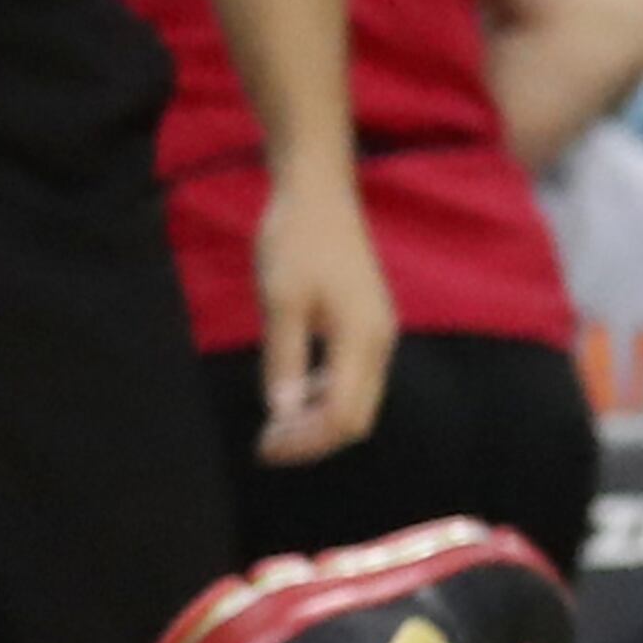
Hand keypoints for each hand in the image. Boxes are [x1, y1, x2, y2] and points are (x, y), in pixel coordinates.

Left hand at [251, 162, 394, 465]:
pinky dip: (321, 397)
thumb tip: (281, 412)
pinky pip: (350, 379)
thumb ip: (283, 358)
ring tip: (271, 428)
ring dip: (315, 421)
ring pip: (355, 401)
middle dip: (312, 440)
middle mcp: (378, 341)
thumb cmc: (296, 240)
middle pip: (355, 418)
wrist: (317, 193)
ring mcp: (375, 333)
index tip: (264, 449)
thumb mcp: (280, 301)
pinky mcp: (365, 325)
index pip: (342, 416)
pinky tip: (289, 397)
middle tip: (264, 445)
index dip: (305, 442)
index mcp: (362, 337)